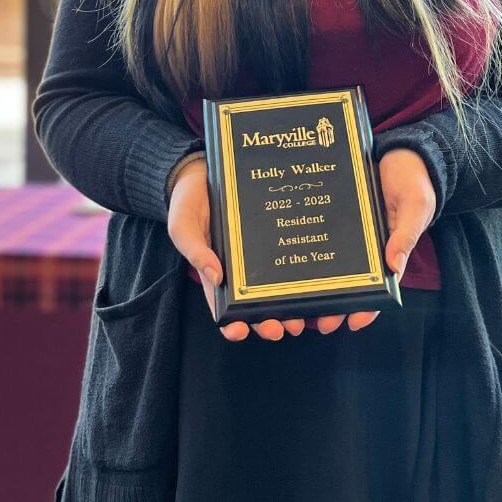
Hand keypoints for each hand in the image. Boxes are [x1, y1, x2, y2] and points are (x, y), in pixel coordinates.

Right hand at [167, 158, 304, 341]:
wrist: (206, 170)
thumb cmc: (189, 201)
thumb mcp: (183, 225)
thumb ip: (195, 251)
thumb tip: (216, 277)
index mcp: (217, 273)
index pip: (225, 307)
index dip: (234, 324)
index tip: (241, 331)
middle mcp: (243, 269)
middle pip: (259, 304)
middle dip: (271, 321)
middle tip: (282, 328)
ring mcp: (262, 255)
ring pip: (281, 288)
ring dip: (293, 306)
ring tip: (304, 316)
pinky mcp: (278, 237)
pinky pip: (293, 258)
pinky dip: (306, 273)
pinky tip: (319, 280)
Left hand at [294, 146, 437, 336]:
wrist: (401, 152)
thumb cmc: (414, 181)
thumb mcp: (416, 207)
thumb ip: (406, 234)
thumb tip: (394, 265)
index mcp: (388, 251)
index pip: (378, 288)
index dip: (366, 308)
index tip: (352, 322)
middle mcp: (365, 249)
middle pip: (347, 284)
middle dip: (331, 306)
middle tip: (312, 323)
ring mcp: (347, 235)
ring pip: (327, 266)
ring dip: (312, 286)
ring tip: (292, 305)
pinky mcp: (333, 217)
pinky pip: (317, 236)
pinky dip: (304, 250)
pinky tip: (285, 262)